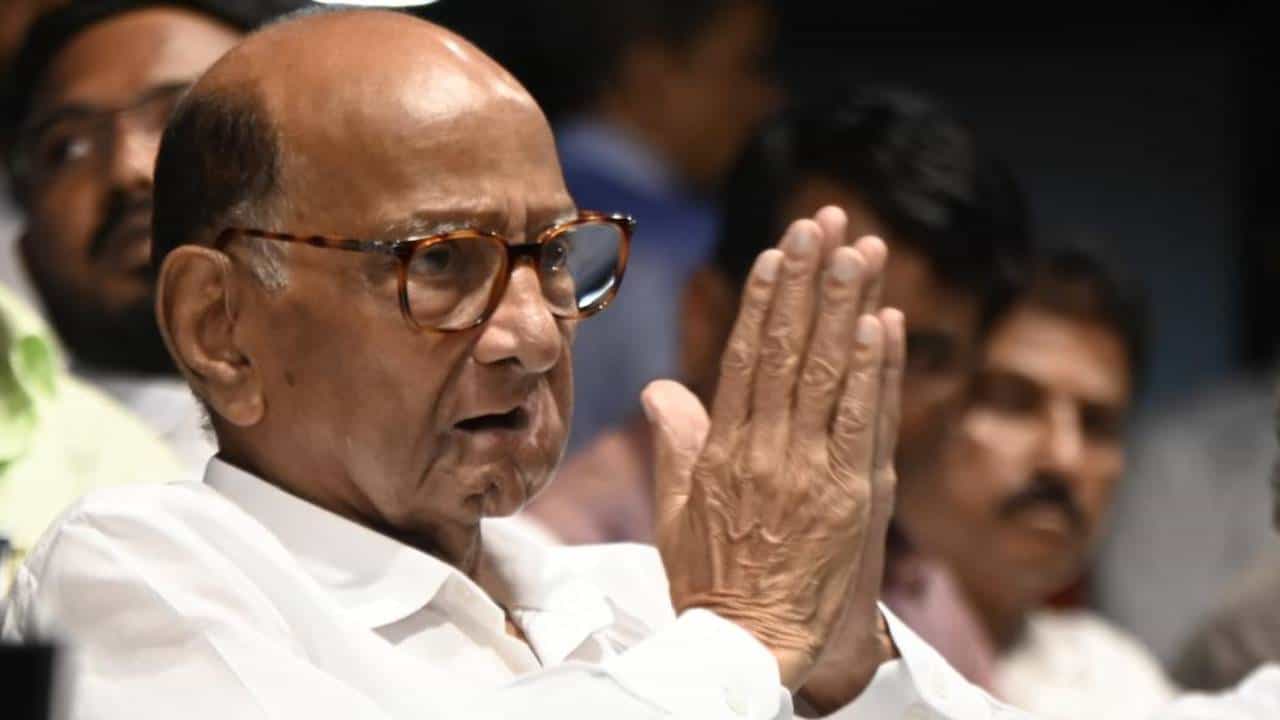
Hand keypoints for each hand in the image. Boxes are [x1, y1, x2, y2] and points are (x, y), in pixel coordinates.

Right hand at [643, 206, 903, 690]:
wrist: (754, 646)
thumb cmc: (711, 579)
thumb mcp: (676, 510)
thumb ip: (676, 442)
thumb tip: (659, 387)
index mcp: (723, 451)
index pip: (746, 358)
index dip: (765, 300)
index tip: (779, 252)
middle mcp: (768, 451)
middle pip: (791, 350)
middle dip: (808, 280)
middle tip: (824, 221)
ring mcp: (814, 472)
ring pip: (832, 374)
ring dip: (848, 306)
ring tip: (861, 250)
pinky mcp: (855, 498)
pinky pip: (867, 421)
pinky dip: (878, 370)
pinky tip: (886, 321)